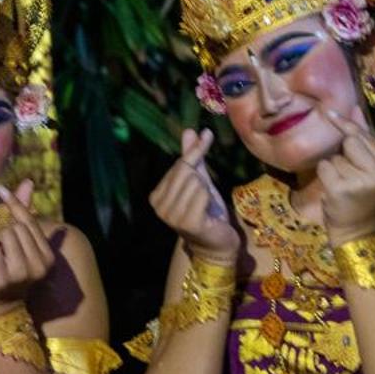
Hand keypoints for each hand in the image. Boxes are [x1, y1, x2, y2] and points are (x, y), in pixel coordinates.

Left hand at [0, 181, 58, 317]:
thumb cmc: (10, 268)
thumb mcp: (21, 242)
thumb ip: (25, 214)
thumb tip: (28, 182)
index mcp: (47, 256)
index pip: (30, 221)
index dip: (15, 204)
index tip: (1, 189)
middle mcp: (39, 266)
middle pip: (16, 228)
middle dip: (4, 232)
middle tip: (2, 248)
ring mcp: (21, 274)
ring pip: (5, 235)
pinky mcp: (2, 279)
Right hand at [148, 129, 240, 264]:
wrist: (217, 243)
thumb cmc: (207, 211)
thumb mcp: (200, 180)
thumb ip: (192, 157)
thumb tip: (190, 130)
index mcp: (156, 196)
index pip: (178, 164)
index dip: (195, 152)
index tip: (208, 134)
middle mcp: (159, 206)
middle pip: (185, 171)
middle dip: (200, 177)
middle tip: (205, 193)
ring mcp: (171, 216)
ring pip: (195, 181)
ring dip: (206, 190)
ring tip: (205, 205)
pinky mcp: (187, 221)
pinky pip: (202, 193)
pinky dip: (209, 198)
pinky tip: (208, 211)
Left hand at [314, 107, 374, 241]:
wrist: (357, 230)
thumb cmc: (363, 196)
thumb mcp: (371, 167)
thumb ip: (365, 138)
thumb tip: (355, 108)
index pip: (364, 136)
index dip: (347, 125)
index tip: (329, 112)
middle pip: (349, 141)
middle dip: (344, 153)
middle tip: (349, 172)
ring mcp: (359, 182)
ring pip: (335, 157)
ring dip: (334, 168)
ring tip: (343, 185)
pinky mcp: (340, 189)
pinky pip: (324, 167)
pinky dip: (324, 176)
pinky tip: (333, 189)